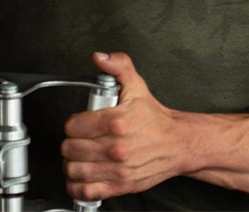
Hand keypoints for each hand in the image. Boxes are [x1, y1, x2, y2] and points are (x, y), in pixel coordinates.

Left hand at [62, 52, 186, 201]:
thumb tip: (102, 58)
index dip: (73, 123)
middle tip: (80, 139)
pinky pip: (86, 191)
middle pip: (70, 148)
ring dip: (72, 164)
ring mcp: (118, 169)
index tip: (80, 124)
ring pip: (74, 170)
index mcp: (117, 122)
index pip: (73, 126)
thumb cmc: (155, 120)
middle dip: (71, 142)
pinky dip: (77, 186)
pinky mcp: (121, 185)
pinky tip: (81, 176)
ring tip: (79, 157)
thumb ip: (118, 66)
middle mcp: (116, 147)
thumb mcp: (137, 86)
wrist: (178, 144)